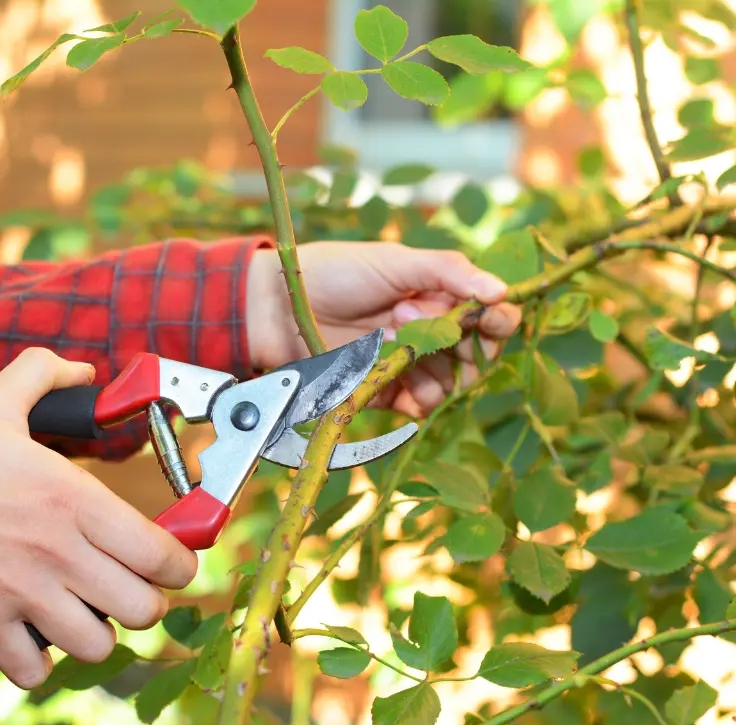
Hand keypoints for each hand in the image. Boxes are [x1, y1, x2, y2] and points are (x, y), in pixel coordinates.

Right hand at [0, 348, 197, 688]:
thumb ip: (45, 374)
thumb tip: (84, 370)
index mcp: (73, 498)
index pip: (162, 555)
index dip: (180, 566)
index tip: (172, 564)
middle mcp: (58, 551)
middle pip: (142, 609)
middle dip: (144, 603)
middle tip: (126, 588)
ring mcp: (21, 593)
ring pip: (97, 647)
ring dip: (96, 635)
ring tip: (82, 613)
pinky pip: (35, 672)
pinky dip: (39, 663)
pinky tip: (33, 636)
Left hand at [245, 241, 521, 416]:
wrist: (281, 306)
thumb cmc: (336, 273)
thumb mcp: (397, 261)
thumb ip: (449, 272)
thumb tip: (502, 291)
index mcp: (439, 297)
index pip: (489, 317)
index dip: (498, 320)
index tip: (493, 317)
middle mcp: (430, 333)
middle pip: (476, 356)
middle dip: (460, 341)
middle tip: (412, 314)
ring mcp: (409, 365)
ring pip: (451, 383)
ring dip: (431, 363)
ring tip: (390, 333)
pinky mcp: (385, 391)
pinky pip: (420, 405)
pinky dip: (418, 395)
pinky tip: (395, 372)